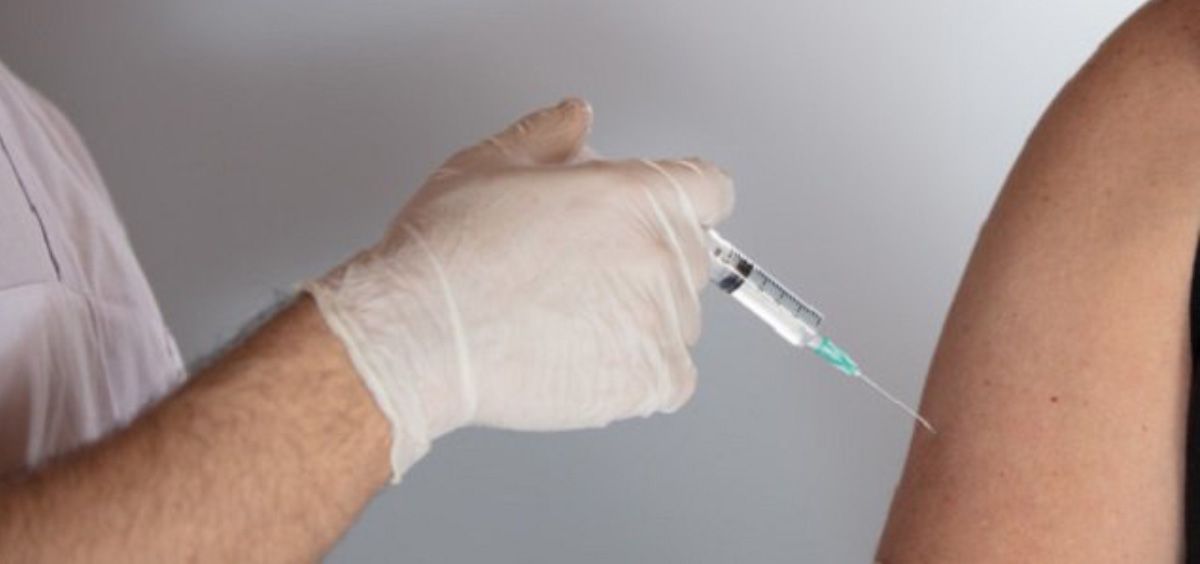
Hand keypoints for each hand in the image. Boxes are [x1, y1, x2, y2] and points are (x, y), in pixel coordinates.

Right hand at [306, 99, 733, 479]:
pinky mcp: (650, 379)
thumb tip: (575, 119)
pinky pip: (674, 378)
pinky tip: (587, 358)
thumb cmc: (447, 256)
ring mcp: (660, 320)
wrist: (420, 336)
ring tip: (572, 321)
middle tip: (585, 275)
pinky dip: (640, 374)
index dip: (680, 200)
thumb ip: (547, 135)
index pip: (708, 189)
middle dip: (647, 259)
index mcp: (633, 194)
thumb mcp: (486, 165)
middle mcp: (658, 253)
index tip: (661, 217)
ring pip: (680, 318)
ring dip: (643, 318)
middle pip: (691, 255)